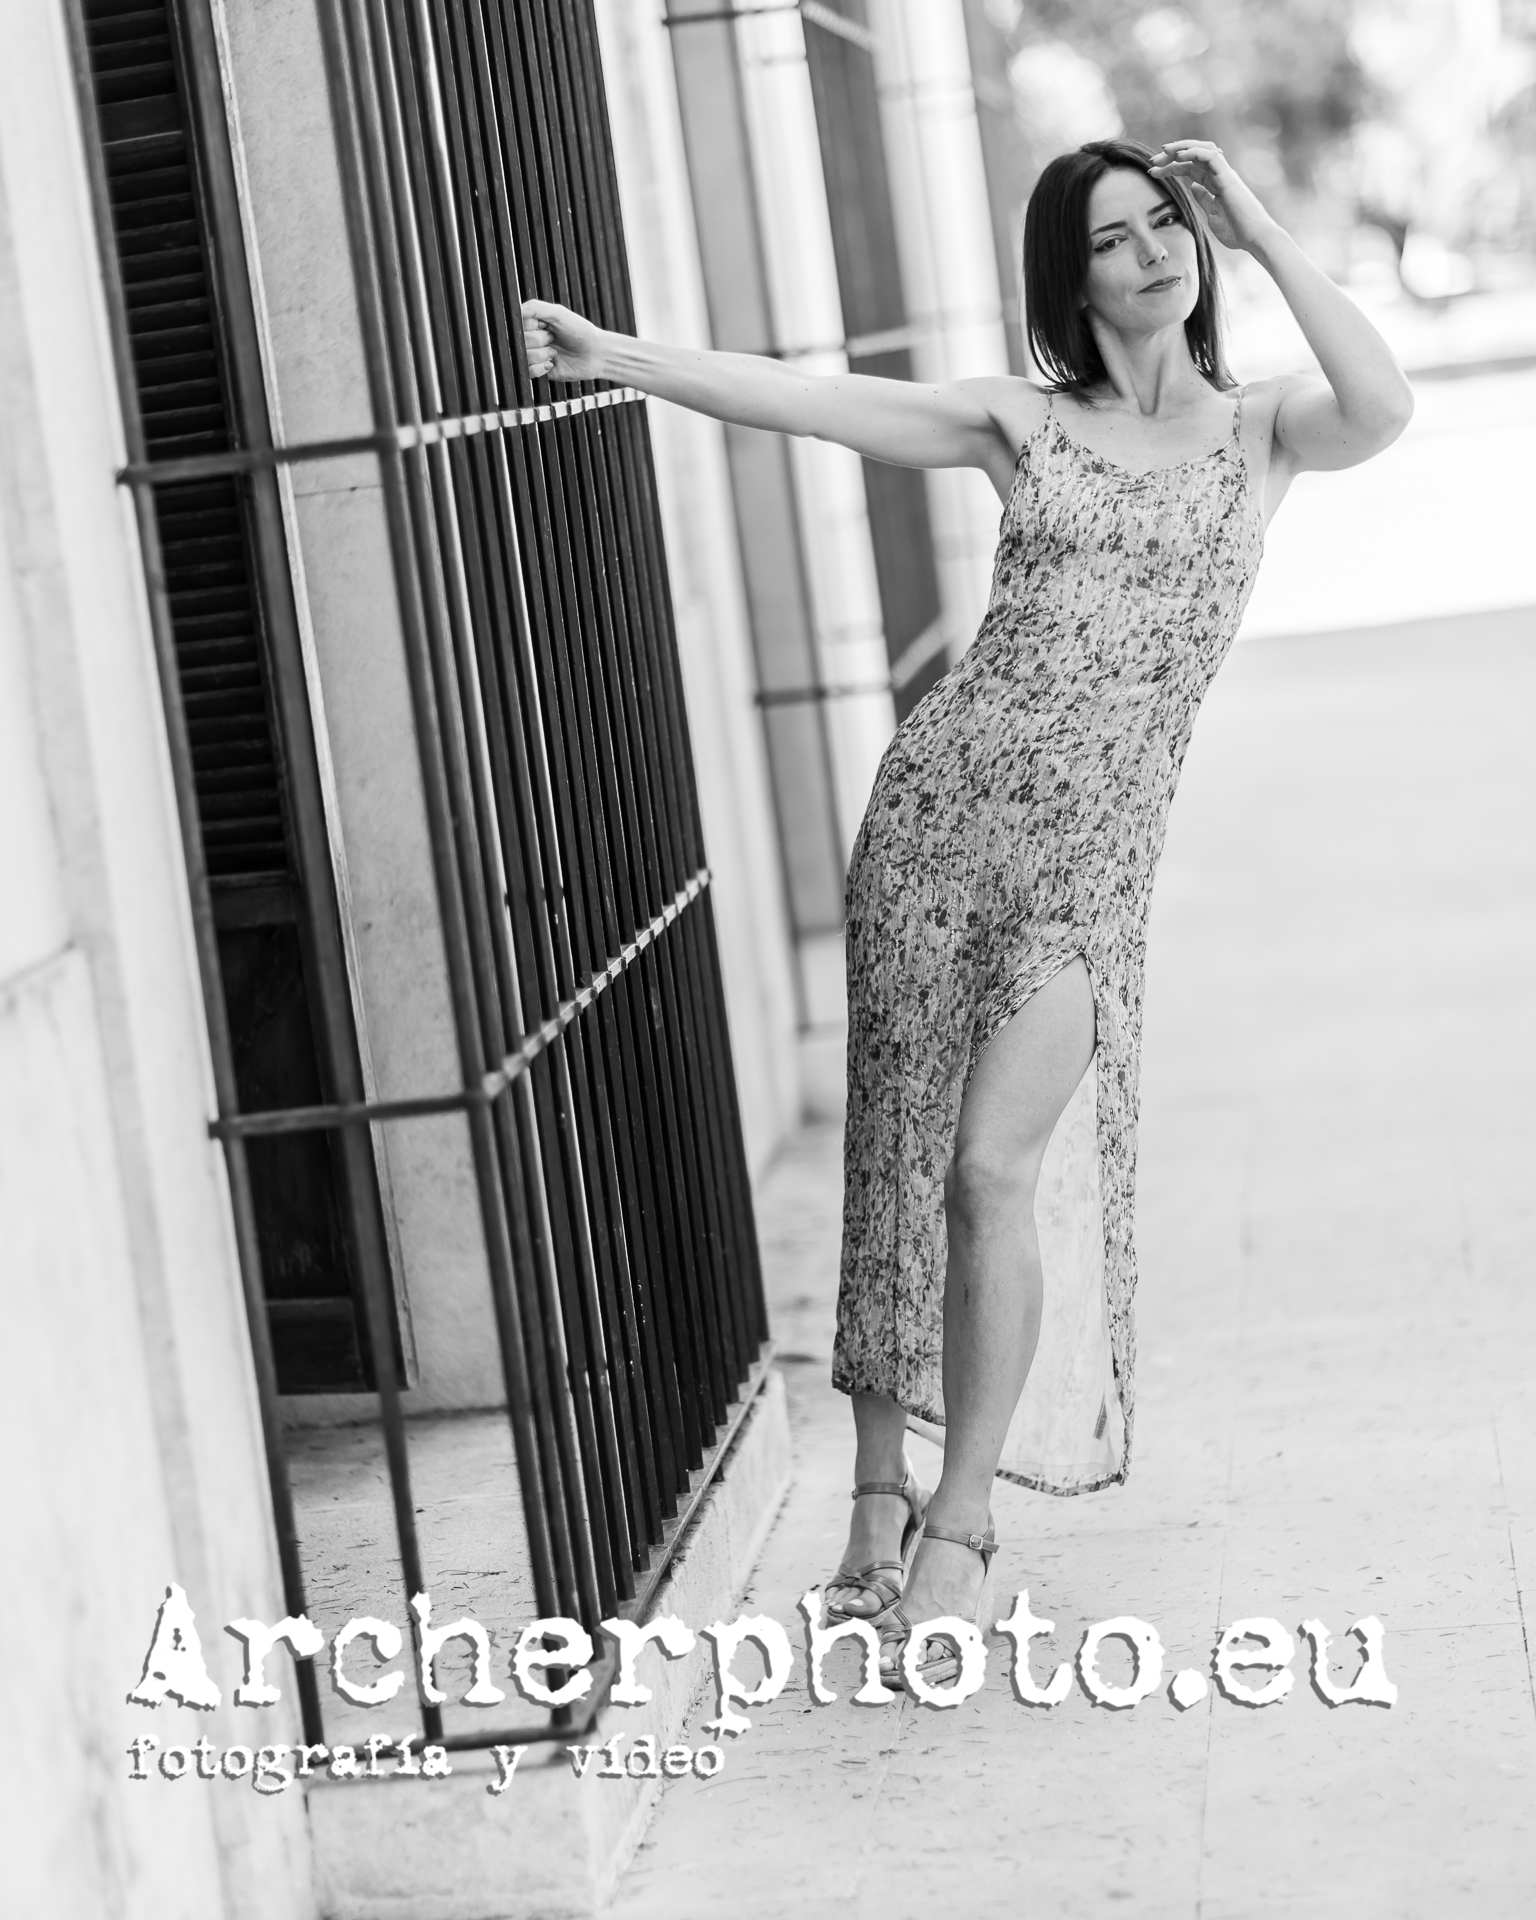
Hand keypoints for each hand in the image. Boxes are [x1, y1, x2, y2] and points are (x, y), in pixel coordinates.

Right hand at [521, 298, 605, 380]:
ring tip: (555, 352)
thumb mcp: (559, 313)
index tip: (546, 326)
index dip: (532, 326)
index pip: (518, 324)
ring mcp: (534, 355)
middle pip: (519, 341)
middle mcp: (531, 338)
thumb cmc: (580, 331)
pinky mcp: (539, 371)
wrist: (596, 354)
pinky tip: (551, 364)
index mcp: (534, 323)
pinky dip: (539, 368)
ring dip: (541, 354)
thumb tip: (516, 310)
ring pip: (522, 357)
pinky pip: (528, 372)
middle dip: (539, 340)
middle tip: (553, 339)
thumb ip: (536, 308)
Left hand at [1147, 140, 1277, 253]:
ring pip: (1202, 149)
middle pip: (1193, 156)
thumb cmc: (1236, 231)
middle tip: (1152, 162)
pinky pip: (1211, 156)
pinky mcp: (1227, 177)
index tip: (1153, 172)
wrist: (1254, 238)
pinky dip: (1195, 152)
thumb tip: (1194, 187)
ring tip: (1163, 152)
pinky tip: (1179, 155)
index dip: (1171, 167)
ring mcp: (1224, 174)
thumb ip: (1203, 199)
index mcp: (1214, 183)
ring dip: (1181, 148)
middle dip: (1171, 155)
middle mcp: (1219, 174)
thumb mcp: (1212, 214)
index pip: (1190, 168)